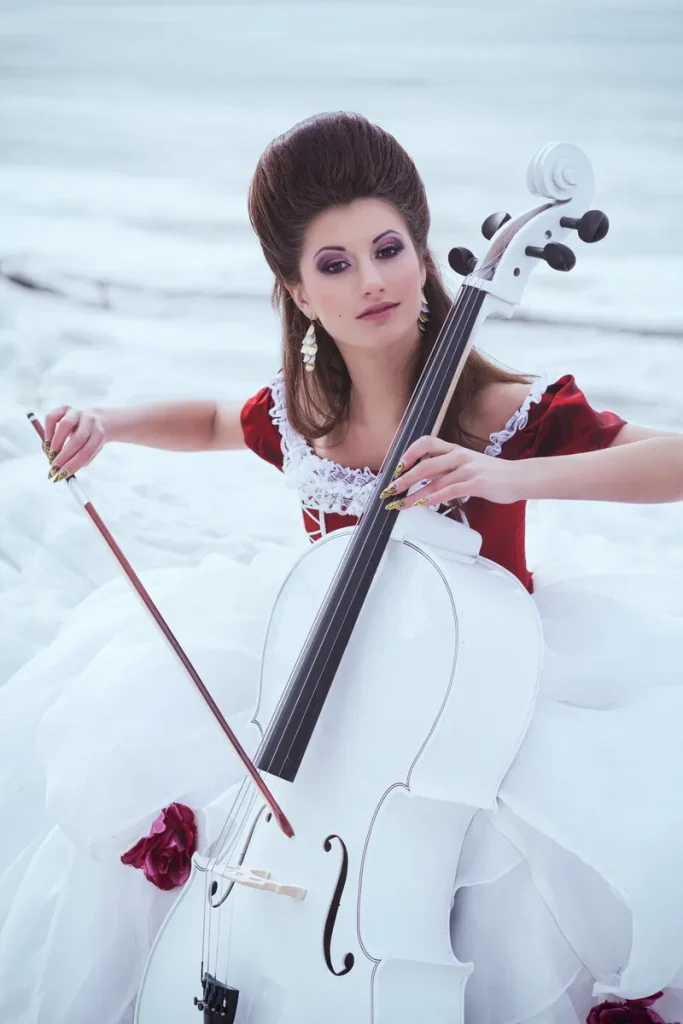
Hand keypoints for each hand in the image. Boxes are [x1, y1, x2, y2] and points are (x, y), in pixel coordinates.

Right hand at [44, 405, 106, 478]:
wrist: (97, 420)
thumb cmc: (90, 441)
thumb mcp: (89, 452)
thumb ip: (77, 461)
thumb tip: (60, 472)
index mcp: (98, 434)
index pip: (86, 452)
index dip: (72, 465)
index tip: (61, 476)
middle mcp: (89, 421)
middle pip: (77, 439)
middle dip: (63, 456)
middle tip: (53, 468)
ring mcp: (76, 412)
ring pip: (65, 425)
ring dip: (55, 443)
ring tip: (50, 454)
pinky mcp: (64, 408)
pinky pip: (51, 418)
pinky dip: (47, 431)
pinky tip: (48, 443)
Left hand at [380, 436, 525, 507]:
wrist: (519, 478)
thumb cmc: (493, 475)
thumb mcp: (468, 465)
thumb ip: (448, 471)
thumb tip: (425, 482)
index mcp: (456, 450)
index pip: (427, 442)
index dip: (409, 452)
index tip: (396, 466)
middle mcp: (459, 456)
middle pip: (424, 465)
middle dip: (403, 479)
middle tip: (390, 490)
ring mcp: (467, 469)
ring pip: (433, 481)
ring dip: (413, 495)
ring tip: (400, 504)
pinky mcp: (475, 483)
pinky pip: (449, 491)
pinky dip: (433, 499)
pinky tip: (422, 505)